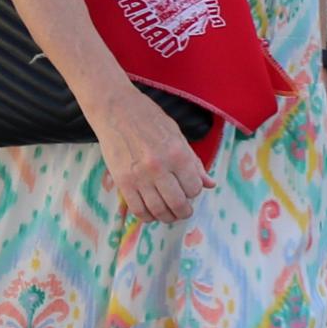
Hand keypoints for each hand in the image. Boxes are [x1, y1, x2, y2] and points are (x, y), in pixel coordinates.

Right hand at [94, 86, 210, 222]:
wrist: (116, 110)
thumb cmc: (149, 119)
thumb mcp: (178, 136)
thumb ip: (193, 162)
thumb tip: (210, 184)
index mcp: (178, 154)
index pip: (194, 188)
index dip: (194, 192)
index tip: (190, 191)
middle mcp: (160, 167)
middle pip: (178, 204)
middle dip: (183, 212)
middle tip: (183, 211)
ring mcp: (140, 176)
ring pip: (158, 210)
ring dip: (166, 217)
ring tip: (169, 214)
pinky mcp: (123, 182)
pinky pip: (138, 209)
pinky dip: (147, 216)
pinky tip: (151, 212)